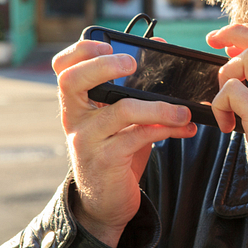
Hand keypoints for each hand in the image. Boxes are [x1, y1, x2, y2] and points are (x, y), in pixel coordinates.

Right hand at [52, 40, 197, 247]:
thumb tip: (159, 46)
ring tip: (184, 111)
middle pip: (73, 81)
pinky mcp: (105, 160)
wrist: (106, 202)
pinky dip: (166, 129)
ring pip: (121, 110)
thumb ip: (135, 86)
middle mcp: (74, 118)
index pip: (64, 68)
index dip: (80, 51)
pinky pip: (138, 137)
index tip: (107, 45)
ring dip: (160, 107)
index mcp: (77, 102)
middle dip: (104, 66)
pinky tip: (184, 128)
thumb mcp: (122, 117)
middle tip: (132, 64)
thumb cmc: (116, 149)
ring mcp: (87, 140)